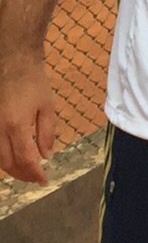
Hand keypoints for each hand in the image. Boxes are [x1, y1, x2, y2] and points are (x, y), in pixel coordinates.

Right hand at [0, 52, 56, 184]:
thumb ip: (47, 133)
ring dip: (10, 168)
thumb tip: (46, 156)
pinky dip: (1, 158)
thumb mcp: (47, 106)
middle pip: (8, 163)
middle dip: (22, 174)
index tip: (44, 179)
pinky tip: (11, 158)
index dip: (35, 173)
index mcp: (17, 126)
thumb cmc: (33, 83)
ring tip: (25, 171)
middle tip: (35, 177)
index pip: (26, 159)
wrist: (12, 63)